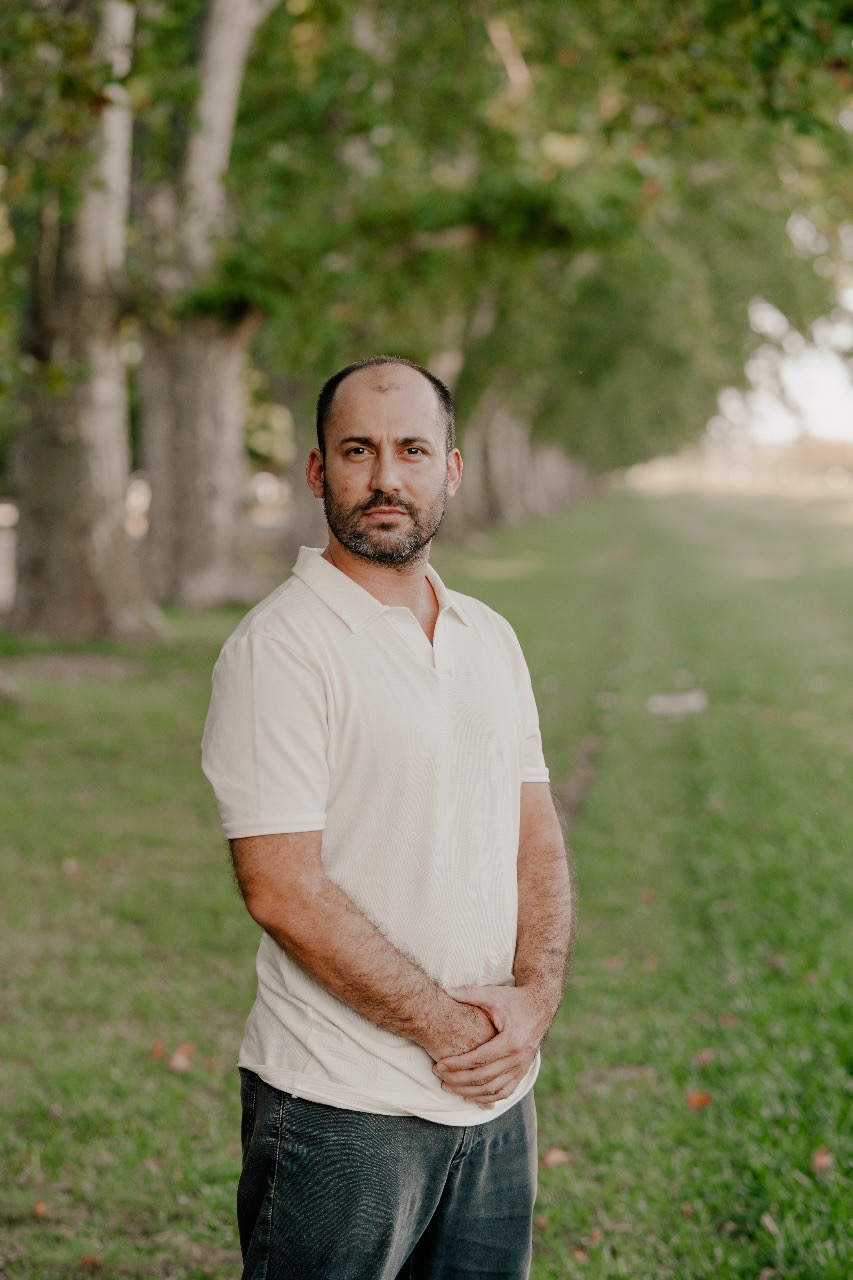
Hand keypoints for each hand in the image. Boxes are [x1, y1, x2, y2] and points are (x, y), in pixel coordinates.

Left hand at [433, 985, 547, 1107]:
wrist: (541, 1005)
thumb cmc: (515, 1000)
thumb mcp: (494, 994)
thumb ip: (469, 994)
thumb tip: (445, 991)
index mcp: (511, 1041)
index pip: (479, 1059)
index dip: (457, 1064)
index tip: (439, 1064)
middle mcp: (518, 1059)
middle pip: (483, 1078)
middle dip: (458, 1080)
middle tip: (439, 1076)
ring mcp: (522, 1068)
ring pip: (492, 1090)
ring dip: (468, 1091)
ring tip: (448, 1086)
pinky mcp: (523, 1072)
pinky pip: (504, 1092)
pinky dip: (486, 1098)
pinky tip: (469, 1094)